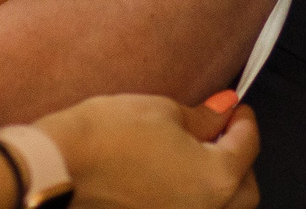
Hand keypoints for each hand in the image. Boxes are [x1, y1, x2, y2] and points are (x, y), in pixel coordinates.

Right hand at [40, 94, 259, 208]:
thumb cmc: (106, 137)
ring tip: (198, 158)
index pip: (248, 146)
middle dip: (239, 160)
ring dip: (220, 187)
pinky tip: (175, 179)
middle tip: (221, 133)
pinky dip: (192, 200)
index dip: (242, 120)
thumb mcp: (163, 112)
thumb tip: (225, 110)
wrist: (56, 170)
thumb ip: (203, 118)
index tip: (232, 107)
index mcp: (217, 179)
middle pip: (245, 190)